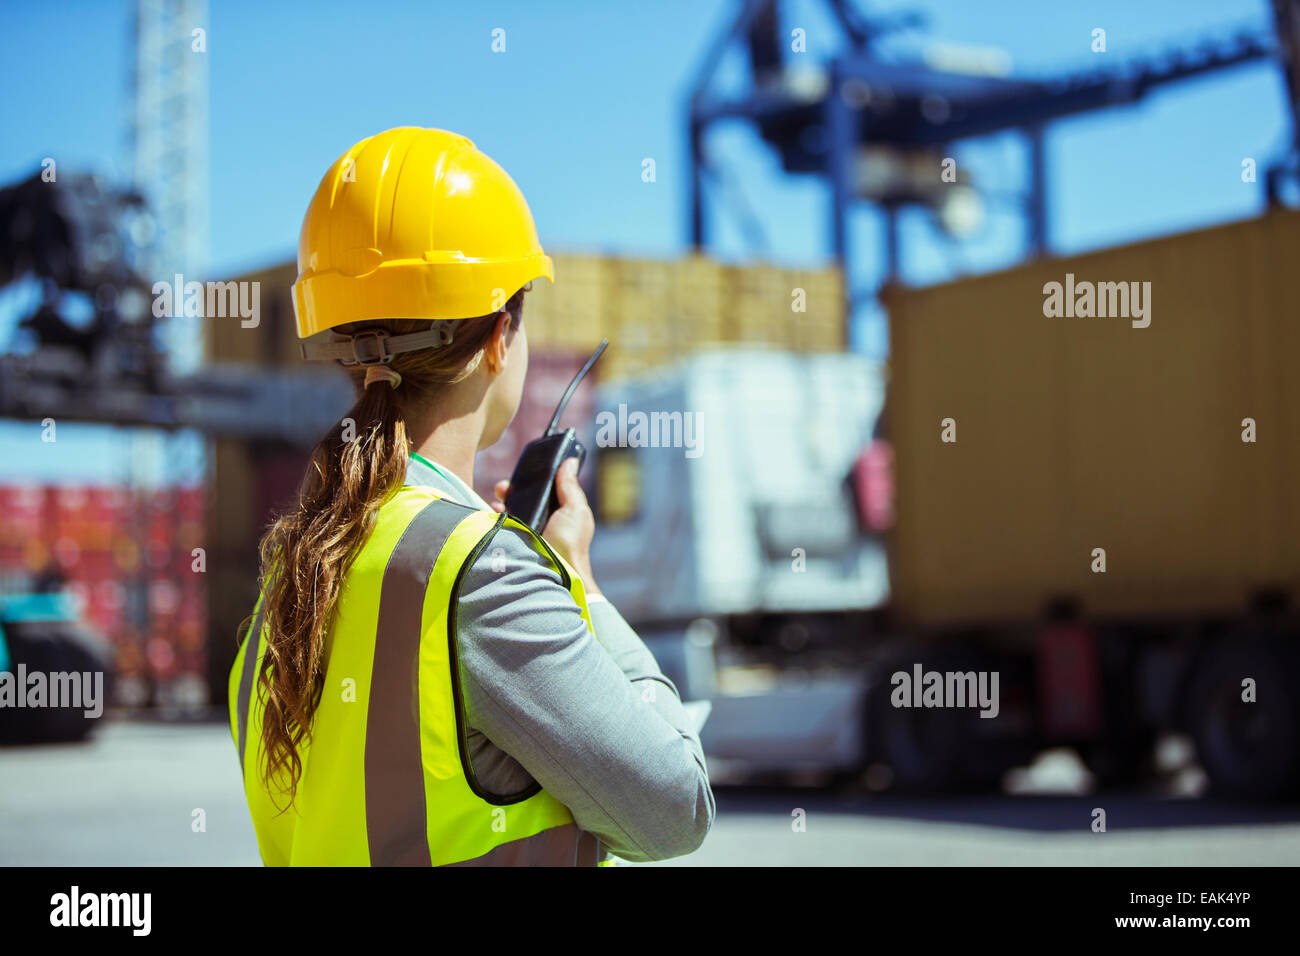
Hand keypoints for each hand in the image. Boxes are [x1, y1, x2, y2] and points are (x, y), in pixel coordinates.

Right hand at [492, 459, 600, 595]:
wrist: (557, 572)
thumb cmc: (572, 543)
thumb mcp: (575, 510)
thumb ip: (570, 486)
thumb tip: (570, 462)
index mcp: (560, 511)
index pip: (544, 489)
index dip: (535, 478)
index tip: (525, 470)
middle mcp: (542, 520)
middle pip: (524, 497)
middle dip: (513, 488)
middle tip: (504, 485)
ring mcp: (527, 531)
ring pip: (511, 509)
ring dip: (503, 499)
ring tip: (498, 495)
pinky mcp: (514, 540)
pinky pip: (501, 523)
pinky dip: (496, 515)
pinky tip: (494, 510)